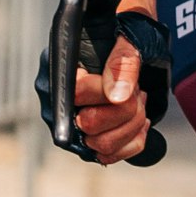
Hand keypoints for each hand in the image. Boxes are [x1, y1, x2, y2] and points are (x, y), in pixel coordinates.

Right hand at [35, 11, 170, 164]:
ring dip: (131, 125)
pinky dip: (132, 141)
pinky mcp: (84, 139)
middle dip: (126, 109)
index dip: (108, 93)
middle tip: (137, 91)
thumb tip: (117, 97)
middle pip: (90, 124)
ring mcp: (68, 123)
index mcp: (60, 67)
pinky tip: (139, 120)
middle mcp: (56, 99)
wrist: (127, 47)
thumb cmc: (125, 39)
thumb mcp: (128, 41)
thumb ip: (121, 64)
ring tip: (138, 101)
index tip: (131, 86)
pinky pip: (109, 156)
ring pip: (102, 146)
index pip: (76, 93)